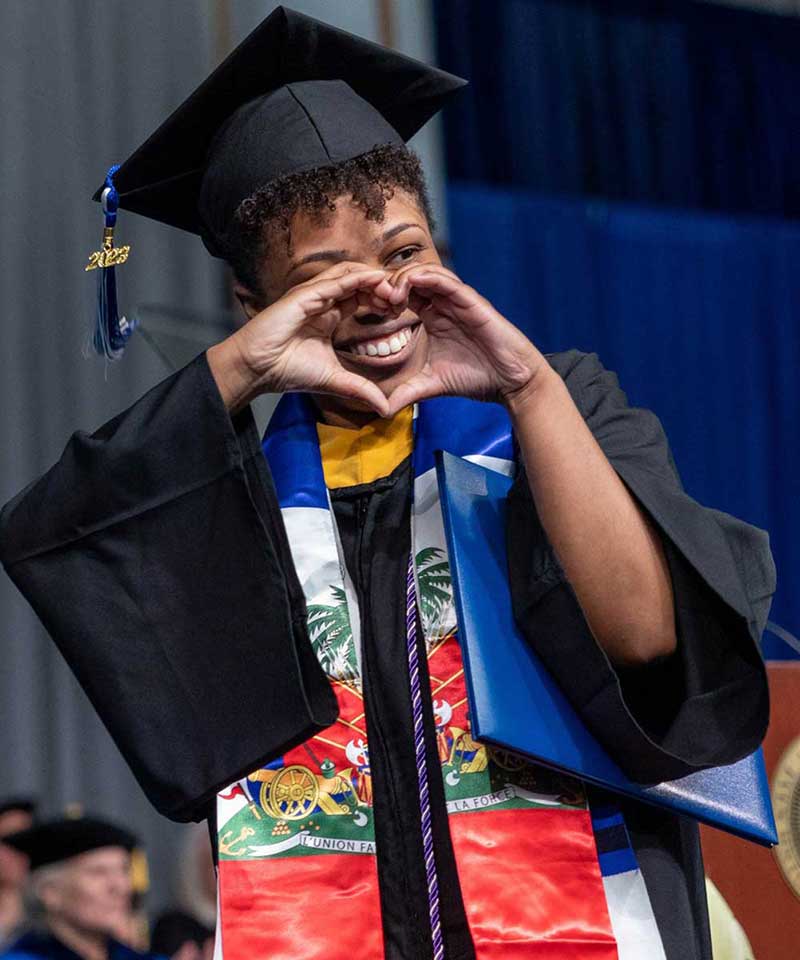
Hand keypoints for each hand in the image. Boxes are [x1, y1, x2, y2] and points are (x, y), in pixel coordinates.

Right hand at [209, 263, 396, 414]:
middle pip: (359, 283)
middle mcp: (323, 301)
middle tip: (403, 297)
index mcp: (329, 316)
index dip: (381, 300)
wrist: (258, 369)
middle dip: (382, 287)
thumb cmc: (288, 371)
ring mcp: (313, 295)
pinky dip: (358, 278)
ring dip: (374, 280)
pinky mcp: (305, 294)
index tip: (400, 310)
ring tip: (394, 288)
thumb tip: (385, 408)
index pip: (361, 298)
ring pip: (350, 275)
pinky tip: (377, 280)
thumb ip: (361, 389)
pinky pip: (337, 280)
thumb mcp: (335, 380)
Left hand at [383, 264, 547, 414]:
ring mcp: (456, 300)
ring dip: (404, 278)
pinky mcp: (471, 301)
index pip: (402, 295)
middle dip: (388, 283)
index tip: (369, 311)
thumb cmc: (475, 378)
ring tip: (390, 296)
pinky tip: (411, 284)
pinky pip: (446, 281)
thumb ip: (406, 392)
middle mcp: (442, 304)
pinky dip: (427, 277)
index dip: (382, 297)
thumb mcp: (431, 385)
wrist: (508, 382)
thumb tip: (381, 410)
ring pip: (425, 273)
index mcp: (431, 317)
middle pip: (409, 278)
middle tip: (376, 301)